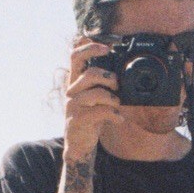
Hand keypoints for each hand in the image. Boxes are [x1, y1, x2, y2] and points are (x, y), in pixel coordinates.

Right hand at [63, 39, 120, 162]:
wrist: (79, 144)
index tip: (106, 48)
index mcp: (76, 81)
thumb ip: (103, 85)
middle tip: (117, 86)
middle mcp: (72, 91)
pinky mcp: (78, 119)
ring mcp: (73, 105)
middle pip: (90, 74)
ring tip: (117, 105)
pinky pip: (100, 112)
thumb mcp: (97, 99)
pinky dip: (114, 114)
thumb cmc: (91, 119)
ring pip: (97, 93)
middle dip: (109, 78)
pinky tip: (118, 119)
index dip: (89, 48)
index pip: (75, 56)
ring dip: (113, 98)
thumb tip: (121, 74)